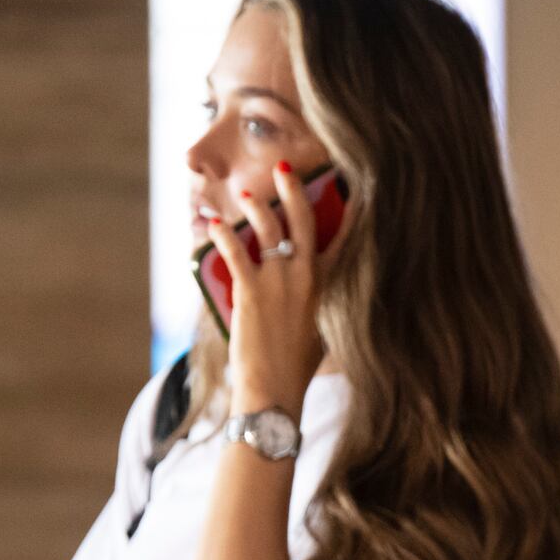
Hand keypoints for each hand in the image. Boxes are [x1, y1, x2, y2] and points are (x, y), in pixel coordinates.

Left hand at [212, 159, 328, 413]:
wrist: (275, 391)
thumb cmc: (297, 370)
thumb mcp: (321, 335)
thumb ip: (318, 309)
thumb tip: (311, 299)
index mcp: (328, 288)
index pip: (343, 240)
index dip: (347, 212)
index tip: (346, 188)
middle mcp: (306, 278)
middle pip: (303, 221)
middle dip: (293, 190)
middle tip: (284, 168)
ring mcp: (279, 282)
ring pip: (268, 229)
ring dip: (255, 207)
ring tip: (245, 194)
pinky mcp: (251, 290)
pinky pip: (235, 252)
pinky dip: (222, 235)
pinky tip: (212, 224)